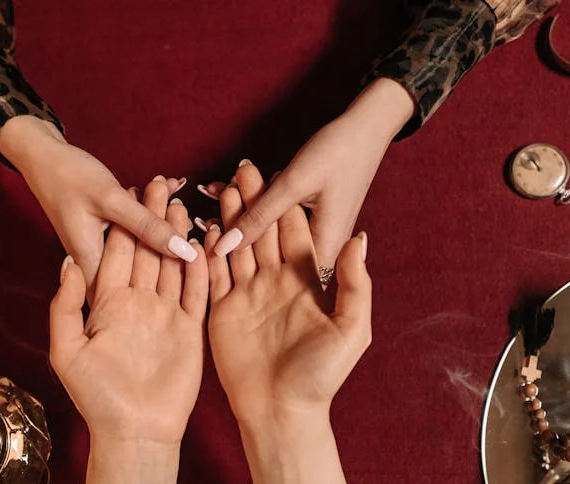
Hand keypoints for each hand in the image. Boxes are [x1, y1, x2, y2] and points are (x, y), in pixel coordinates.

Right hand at [0, 116, 196, 292]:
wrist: (42, 155)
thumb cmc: (69, 175)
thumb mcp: (111, 199)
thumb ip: (147, 226)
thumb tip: (184, 252)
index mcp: (92, 264)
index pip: (133, 295)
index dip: (166, 287)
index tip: (195, 268)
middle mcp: (95, 263)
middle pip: (142, 270)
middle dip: (169, 248)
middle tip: (190, 221)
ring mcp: (101, 248)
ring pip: (141, 247)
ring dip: (162, 223)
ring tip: (180, 198)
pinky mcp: (106, 234)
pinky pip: (136, 229)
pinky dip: (151, 211)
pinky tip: (169, 187)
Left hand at [49, 178, 207, 444]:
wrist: (135, 433)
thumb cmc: (97, 397)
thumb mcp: (67, 350)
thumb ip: (66, 305)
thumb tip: (68, 262)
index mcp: (108, 305)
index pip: (117, 254)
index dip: (124, 223)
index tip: (130, 191)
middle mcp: (138, 305)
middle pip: (147, 252)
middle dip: (153, 219)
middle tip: (162, 185)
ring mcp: (166, 316)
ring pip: (173, 267)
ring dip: (177, 237)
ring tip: (184, 205)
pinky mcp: (190, 330)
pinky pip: (197, 293)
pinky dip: (202, 268)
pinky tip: (205, 242)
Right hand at [206, 162, 371, 422]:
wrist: (282, 414)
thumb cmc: (321, 377)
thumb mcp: (351, 330)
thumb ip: (354, 285)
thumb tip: (359, 240)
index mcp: (305, 283)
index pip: (293, 233)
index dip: (286, 203)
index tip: (277, 172)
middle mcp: (274, 283)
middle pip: (263, 232)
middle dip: (253, 200)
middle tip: (241, 169)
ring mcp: (246, 295)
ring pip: (237, 246)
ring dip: (229, 218)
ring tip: (220, 188)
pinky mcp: (222, 310)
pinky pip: (212, 274)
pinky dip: (207, 250)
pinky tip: (201, 226)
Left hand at [207, 78, 412, 268]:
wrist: (368, 124)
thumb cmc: (338, 152)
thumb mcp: (293, 184)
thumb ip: (258, 217)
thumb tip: (222, 247)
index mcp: (323, 249)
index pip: (275, 273)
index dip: (239, 264)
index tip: (209, 248)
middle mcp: (320, 247)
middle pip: (268, 252)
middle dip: (235, 232)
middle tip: (200, 219)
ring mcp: (314, 231)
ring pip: (269, 230)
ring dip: (241, 213)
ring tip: (212, 195)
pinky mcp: (309, 216)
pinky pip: (275, 215)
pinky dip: (254, 201)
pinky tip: (226, 187)